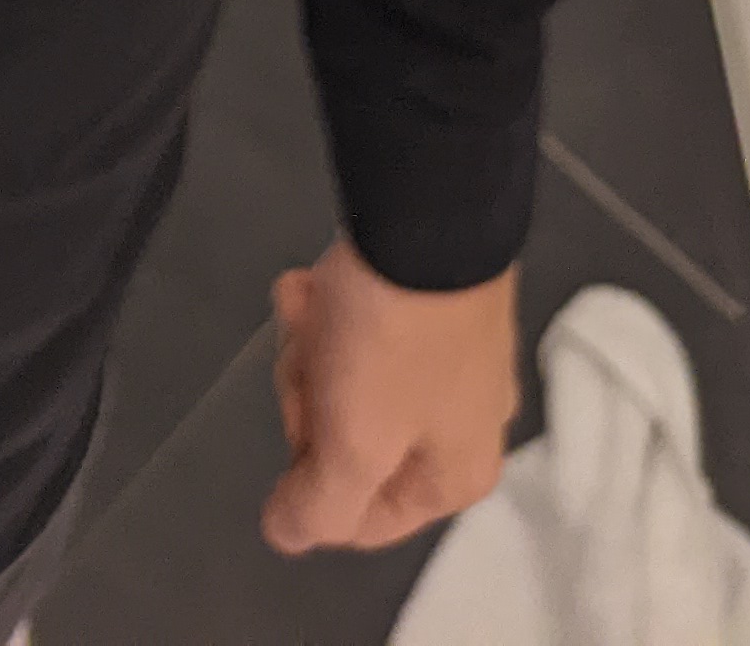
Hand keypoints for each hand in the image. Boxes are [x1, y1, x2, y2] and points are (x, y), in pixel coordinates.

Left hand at [261, 235, 518, 553]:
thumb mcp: (355, 444)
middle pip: (347, 443)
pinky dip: (327, 304)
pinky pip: (359, 325)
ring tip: (311, 303)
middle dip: (312, 394)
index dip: (311, 478)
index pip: (362, 520)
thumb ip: (319, 506)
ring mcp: (445, 358)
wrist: (426, 215)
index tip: (302, 423)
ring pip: (345, 380)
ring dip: (312, 342)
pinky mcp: (425, 302)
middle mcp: (460, 425)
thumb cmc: (396, 341)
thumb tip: (288, 533)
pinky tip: (312, 281)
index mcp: (456, 475)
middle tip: (310, 355)